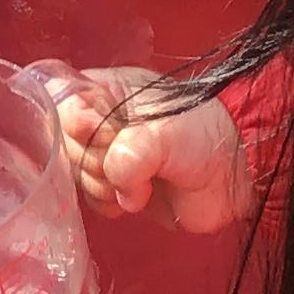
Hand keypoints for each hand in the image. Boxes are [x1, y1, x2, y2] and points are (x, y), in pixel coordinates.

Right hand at [38, 66, 252, 232]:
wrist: (234, 175)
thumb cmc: (201, 136)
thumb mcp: (163, 131)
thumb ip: (128, 150)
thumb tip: (110, 173)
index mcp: (105, 89)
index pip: (59, 96)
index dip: (72, 118)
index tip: (100, 132)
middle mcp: (98, 120)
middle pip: (62, 140)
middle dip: (92, 158)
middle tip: (126, 161)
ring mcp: (105, 156)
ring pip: (73, 172)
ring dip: (103, 184)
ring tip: (139, 184)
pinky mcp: (115, 189)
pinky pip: (89, 199)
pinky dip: (108, 203)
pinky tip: (133, 200)